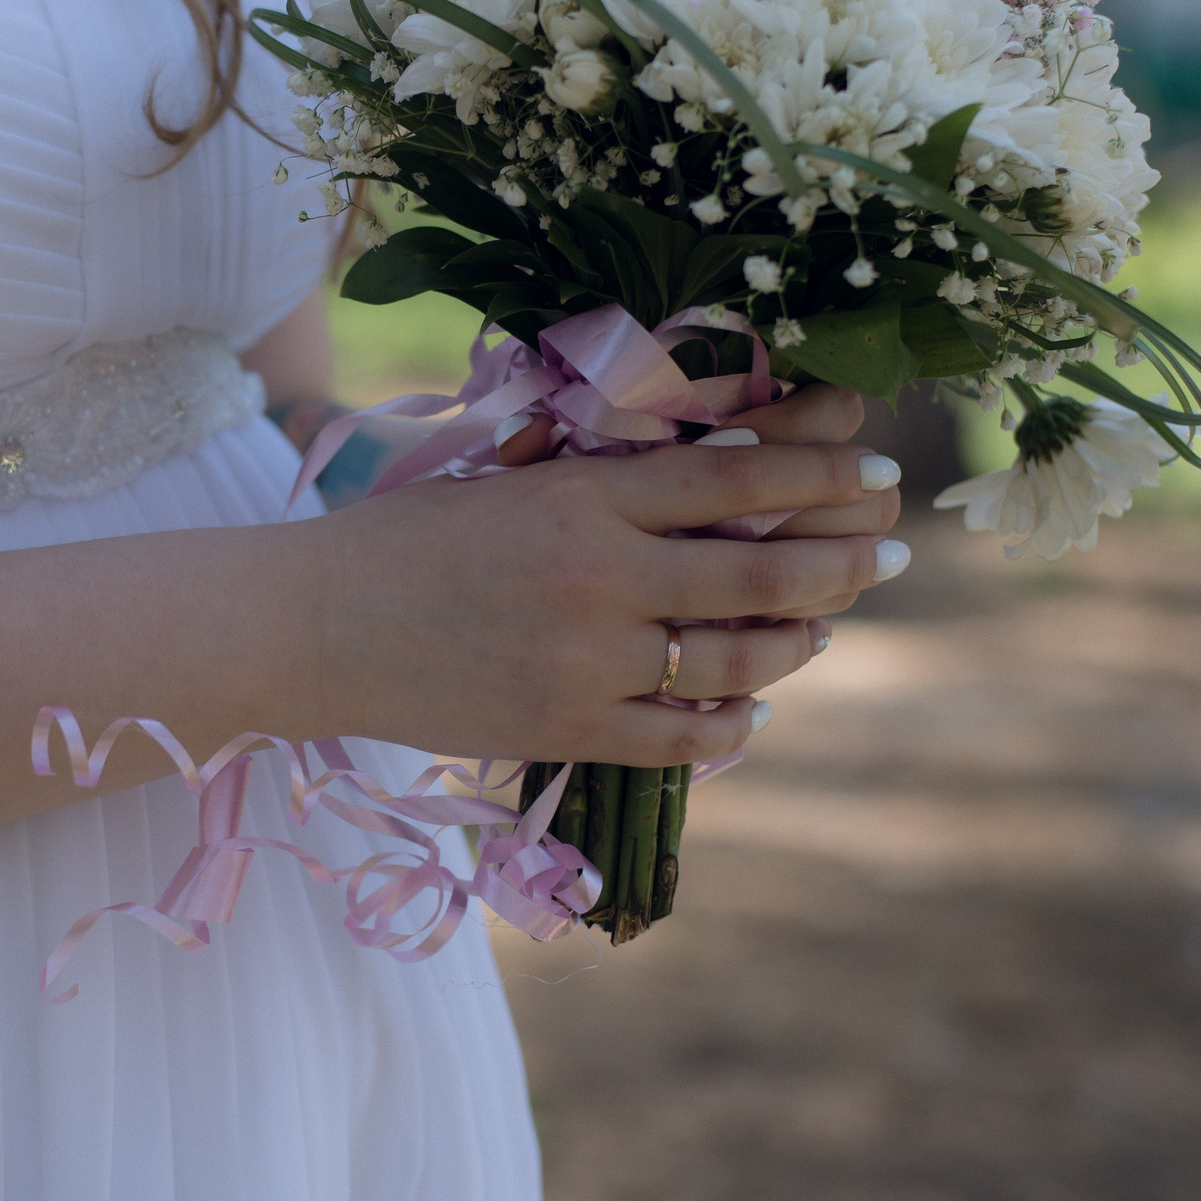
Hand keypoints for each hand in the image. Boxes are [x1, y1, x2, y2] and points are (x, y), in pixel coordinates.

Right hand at [298, 382, 906, 767]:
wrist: (310, 628)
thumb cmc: (398, 541)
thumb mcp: (502, 481)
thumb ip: (597, 479)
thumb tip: (707, 474)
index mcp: (579, 495)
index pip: (732, 472)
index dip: (819, 465)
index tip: (874, 462)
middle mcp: (597, 575)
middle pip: (760, 564)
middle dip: (844, 556)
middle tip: (891, 547)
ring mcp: (586, 661)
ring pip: (738, 656)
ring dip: (802, 638)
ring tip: (826, 624)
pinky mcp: (567, 730)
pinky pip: (686, 738)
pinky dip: (737, 723)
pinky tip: (757, 707)